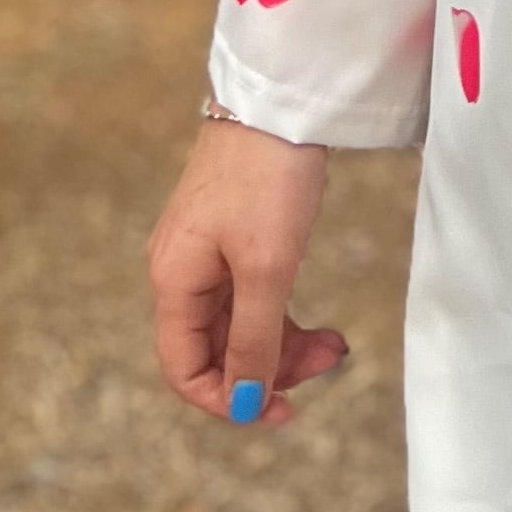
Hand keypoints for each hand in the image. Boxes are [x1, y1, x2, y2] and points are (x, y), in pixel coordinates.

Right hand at [148, 119, 344, 427]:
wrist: (279, 99)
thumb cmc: (268, 179)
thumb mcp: (267, 268)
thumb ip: (254, 340)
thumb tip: (245, 404)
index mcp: (174, 282)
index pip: (184, 369)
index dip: (227, 401)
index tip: (282, 411)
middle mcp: (180, 273)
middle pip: (215, 350)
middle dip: (270, 369)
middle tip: (330, 363)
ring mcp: (205, 254)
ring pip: (239, 326)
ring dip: (285, 345)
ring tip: (338, 345)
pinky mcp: (232, 237)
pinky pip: (252, 298)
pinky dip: (284, 316)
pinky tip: (322, 326)